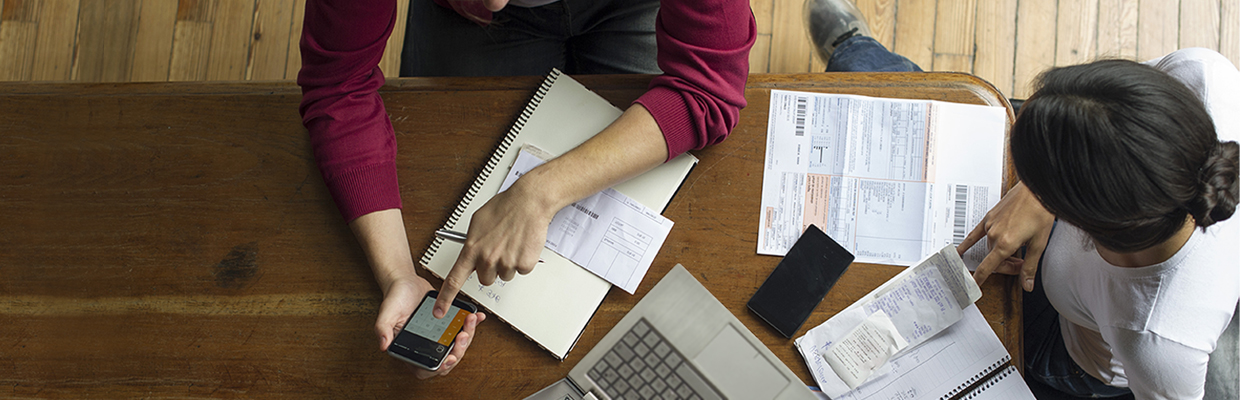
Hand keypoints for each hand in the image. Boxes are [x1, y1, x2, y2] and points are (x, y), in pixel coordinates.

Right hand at [375, 276, 486, 378]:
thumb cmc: (395, 298)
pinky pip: (461, 329)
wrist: (406, 282)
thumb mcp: (387, 312)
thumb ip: (382, 329)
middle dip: (458, 350)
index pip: (425, 368)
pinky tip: (477, 317)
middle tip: (462, 335)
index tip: (449, 358)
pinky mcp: (447, 326)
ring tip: (469, 320)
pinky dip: (472, 325)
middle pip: (447, 359)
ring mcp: (438, 337)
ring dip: (467, 336)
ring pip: (457, 346)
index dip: (440, 367)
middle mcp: (425, 346)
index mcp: (410, 348)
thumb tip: (383, 345)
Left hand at [436, 180, 554, 317]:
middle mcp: (487, 259)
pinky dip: (523, 260)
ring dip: (508, 263)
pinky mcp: (523, 264)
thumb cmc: (504, 207)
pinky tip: (522, 244)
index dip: (445, 299)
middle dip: (491, 268)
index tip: (440, 311)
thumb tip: (469, 251)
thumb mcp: (478, 222)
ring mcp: (506, 263)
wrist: (529, 202)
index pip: (454, 280)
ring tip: (511, 243)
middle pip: (486, 278)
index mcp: (472, 249)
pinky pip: (521, 270)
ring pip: (505, 275)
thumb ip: (471, 241)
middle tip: (498, 250)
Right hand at [957, 182, 1053, 290]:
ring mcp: (990, 225)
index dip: (980, 280)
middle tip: (1022, 264)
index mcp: (1006, 243)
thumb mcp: (1039, 243)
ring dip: (1000, 254)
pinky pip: (976, 234)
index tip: (974, 288)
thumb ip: (1030, 266)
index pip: (988, 267)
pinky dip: (968, 244)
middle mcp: (995, 235)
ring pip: (990, 248)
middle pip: (994, 259)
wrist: (1037, 190)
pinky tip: (961, 250)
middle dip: (1007, 266)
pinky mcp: (990, 217)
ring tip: (1018, 251)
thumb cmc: (1040, 212)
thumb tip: (1026, 284)